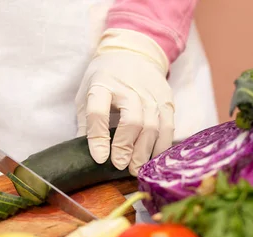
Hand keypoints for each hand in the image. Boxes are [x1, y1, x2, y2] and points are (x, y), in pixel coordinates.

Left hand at [75, 28, 174, 175]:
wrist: (134, 52)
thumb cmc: (105, 79)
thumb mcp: (86, 94)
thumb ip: (85, 123)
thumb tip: (84, 154)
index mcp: (102, 84)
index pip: (98, 112)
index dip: (98, 137)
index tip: (99, 158)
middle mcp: (128, 87)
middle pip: (132, 120)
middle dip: (126, 147)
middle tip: (120, 166)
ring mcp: (150, 93)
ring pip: (152, 126)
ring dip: (144, 151)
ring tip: (135, 168)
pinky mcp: (166, 99)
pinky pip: (168, 126)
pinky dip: (161, 146)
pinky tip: (153, 159)